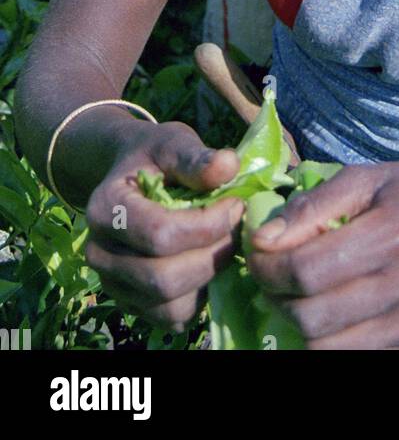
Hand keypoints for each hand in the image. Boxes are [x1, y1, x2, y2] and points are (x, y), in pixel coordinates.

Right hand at [83, 121, 244, 330]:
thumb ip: (196, 157)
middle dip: (212, 255)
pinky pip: (171, 318)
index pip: (159, 234)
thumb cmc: (155, 156)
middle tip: (238, 228)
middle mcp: (98, 253)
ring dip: (209, 277)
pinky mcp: (131, 303)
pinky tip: (210, 262)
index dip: (208, 225)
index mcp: (105, 208)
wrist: (133, 174)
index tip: (237, 204)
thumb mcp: (173, 143)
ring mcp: (113, 283)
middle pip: (162, 278)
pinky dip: (200, 297)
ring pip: (168, 305)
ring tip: (226, 243)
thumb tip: (228, 166)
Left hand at [245, 160, 398, 349]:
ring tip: (295, 297)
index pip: (309, 269)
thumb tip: (264, 238)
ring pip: (327, 349)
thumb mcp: (368, 178)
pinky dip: (329, 342)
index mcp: (395, 232)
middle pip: (314, 316)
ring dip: (297, 326)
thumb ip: (314, 204)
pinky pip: (355, 360)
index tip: (257, 254)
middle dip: (276, 298)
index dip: (268, 268)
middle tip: (271, 278)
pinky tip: (326, 314)